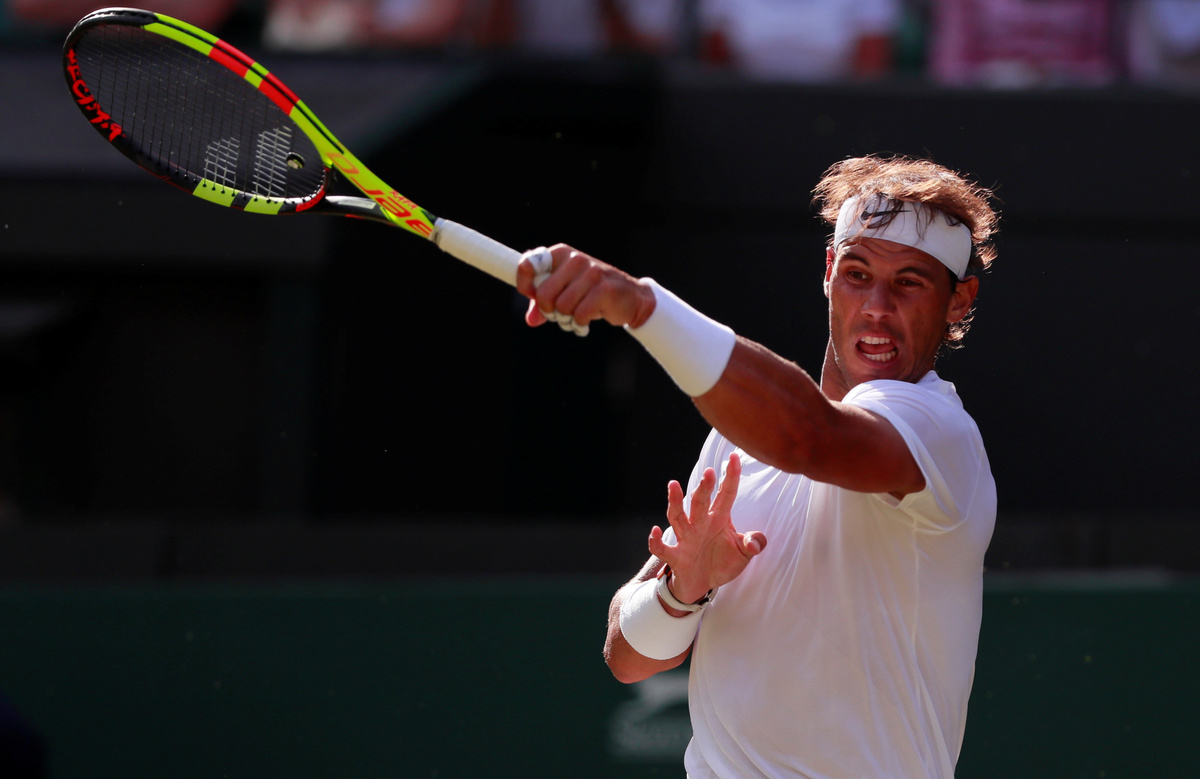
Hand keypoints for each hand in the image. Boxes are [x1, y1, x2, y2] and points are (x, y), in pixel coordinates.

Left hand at [514, 244, 655, 331]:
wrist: (632, 298)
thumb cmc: (593, 294)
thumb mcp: (566, 293)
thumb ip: (544, 304)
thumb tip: (531, 319)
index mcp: (562, 253)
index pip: (529, 263)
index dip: (525, 284)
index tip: (531, 296)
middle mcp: (575, 259)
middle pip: (543, 294)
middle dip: (548, 311)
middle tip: (559, 314)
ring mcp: (591, 273)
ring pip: (561, 307)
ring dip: (566, 319)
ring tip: (577, 315)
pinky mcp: (604, 290)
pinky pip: (579, 315)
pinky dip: (580, 323)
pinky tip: (589, 318)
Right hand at [648, 453, 766, 604]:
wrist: (702, 585)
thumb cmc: (722, 563)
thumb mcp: (743, 554)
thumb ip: (752, 544)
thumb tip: (756, 543)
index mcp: (719, 519)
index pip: (726, 494)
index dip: (731, 477)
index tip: (735, 457)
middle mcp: (700, 525)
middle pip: (700, 502)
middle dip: (704, 487)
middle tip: (709, 472)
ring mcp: (686, 539)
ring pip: (678, 516)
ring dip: (675, 502)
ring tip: (673, 485)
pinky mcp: (676, 557)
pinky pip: (663, 548)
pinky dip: (656, 540)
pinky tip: (655, 530)